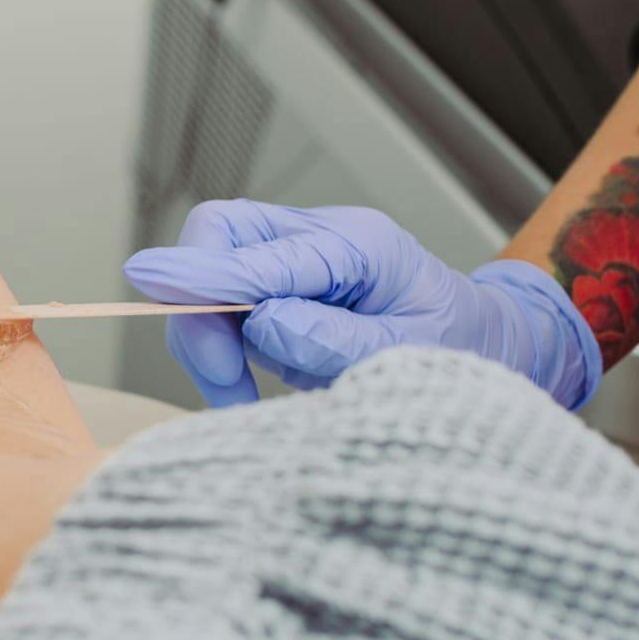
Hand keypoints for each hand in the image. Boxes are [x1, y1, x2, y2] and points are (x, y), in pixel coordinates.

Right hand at [121, 201, 602, 408]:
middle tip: (227, 383)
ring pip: (210, 280)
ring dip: (212, 344)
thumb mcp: (414, 355)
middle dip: (201, 311)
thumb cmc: (465, 349)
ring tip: (248, 399)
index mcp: (358, 244)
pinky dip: (224, 353)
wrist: (494, 347)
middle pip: (218, 239)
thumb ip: (336, 340)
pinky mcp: (278, 289)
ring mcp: (294, 261)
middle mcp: (318, 239)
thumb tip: (261, 325)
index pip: (259, 253)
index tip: (143, 278)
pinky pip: (224, 309)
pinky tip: (256, 388)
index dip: (200, 272)